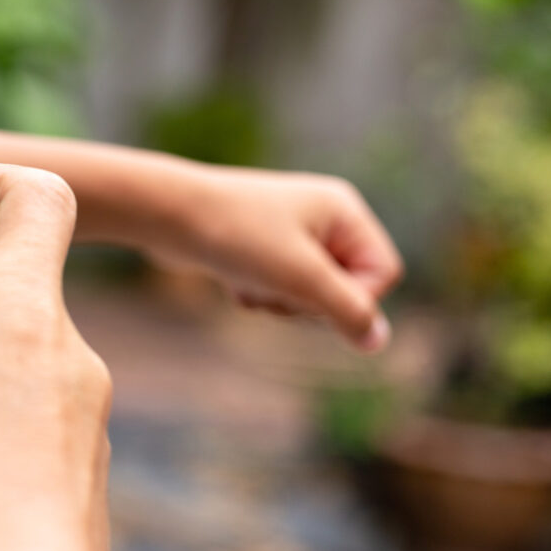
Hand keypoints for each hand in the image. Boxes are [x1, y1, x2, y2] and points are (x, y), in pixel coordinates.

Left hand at [137, 165, 401, 351]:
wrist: (166, 215)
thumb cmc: (237, 237)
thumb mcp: (300, 279)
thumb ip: (346, 310)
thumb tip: (378, 340)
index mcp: (344, 210)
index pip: (384, 273)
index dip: (354, 298)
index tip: (312, 296)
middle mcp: (323, 217)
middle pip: (346, 289)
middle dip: (308, 301)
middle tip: (274, 285)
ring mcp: (291, 233)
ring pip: (309, 296)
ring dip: (280, 301)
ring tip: (249, 279)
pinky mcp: (261, 249)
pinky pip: (278, 290)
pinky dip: (257, 294)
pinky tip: (232, 279)